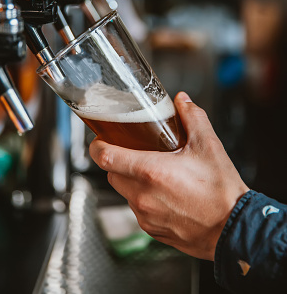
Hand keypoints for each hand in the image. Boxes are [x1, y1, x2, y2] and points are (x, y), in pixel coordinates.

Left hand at [89, 92, 248, 260]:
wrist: (235, 231)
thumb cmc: (221, 192)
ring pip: (124, 192)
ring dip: (131, 180)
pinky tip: (164, 193)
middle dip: (117, 161)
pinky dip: (143, 199)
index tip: (99, 138)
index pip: (105, 157)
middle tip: (133, 151)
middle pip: (111, 173)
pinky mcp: (152, 230)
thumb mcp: (208, 146)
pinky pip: (137, 210)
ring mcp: (145, 216)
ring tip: (154, 172)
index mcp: (150, 171)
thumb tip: (182, 101)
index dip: (97, 145)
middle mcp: (142, 196)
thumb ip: (192, 117)